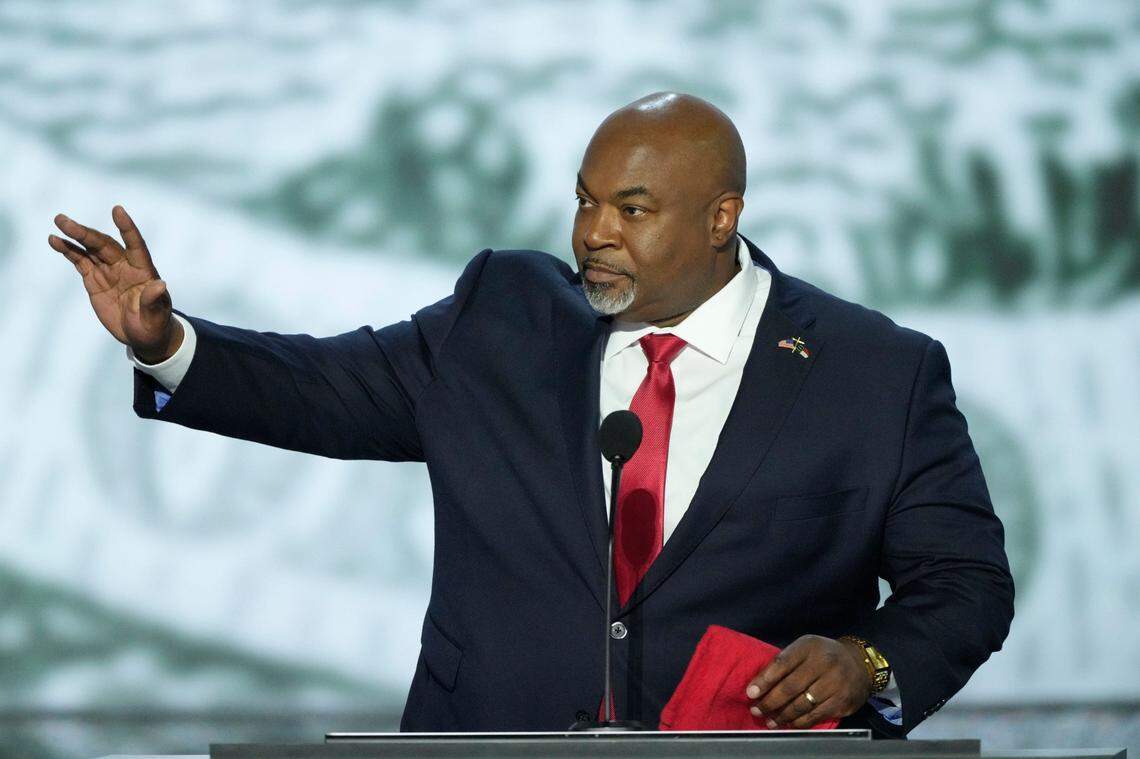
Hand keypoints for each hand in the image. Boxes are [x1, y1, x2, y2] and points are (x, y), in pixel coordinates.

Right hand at [48, 205, 182, 362]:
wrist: (141, 334)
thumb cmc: (154, 325)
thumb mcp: (156, 317)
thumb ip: (154, 301)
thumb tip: (160, 284)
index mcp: (144, 271)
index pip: (136, 245)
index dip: (127, 228)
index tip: (117, 210)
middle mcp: (125, 265)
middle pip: (105, 244)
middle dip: (86, 233)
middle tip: (64, 221)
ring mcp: (108, 270)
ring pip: (91, 248)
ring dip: (75, 235)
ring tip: (58, 221)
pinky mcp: (94, 278)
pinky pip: (80, 260)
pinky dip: (68, 250)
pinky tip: (55, 240)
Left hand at [745, 634, 870, 728]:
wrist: (859, 663)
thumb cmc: (823, 656)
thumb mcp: (805, 649)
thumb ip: (785, 662)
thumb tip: (759, 685)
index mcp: (809, 646)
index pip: (782, 663)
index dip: (764, 680)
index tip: (751, 693)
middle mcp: (824, 663)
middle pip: (791, 686)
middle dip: (770, 702)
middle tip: (757, 710)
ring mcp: (835, 683)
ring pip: (802, 704)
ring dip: (782, 715)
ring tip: (770, 721)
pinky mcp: (842, 701)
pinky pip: (815, 715)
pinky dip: (799, 722)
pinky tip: (788, 724)